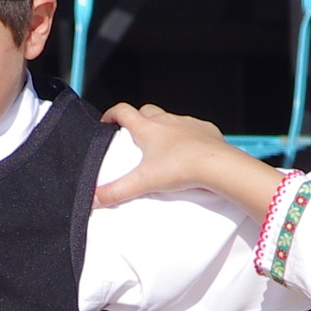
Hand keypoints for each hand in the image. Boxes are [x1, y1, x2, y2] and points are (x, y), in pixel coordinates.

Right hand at [93, 102, 282, 219]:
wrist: (217, 165)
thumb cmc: (181, 169)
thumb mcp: (143, 182)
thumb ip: (116, 191)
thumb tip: (93, 199)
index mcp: (147, 127)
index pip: (122, 111)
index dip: (111, 114)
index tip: (107, 123)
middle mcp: (166, 120)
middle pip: (145, 111)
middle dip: (137, 120)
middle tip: (134, 137)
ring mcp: (187, 123)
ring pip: (170, 119)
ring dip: (163, 128)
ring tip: (161, 147)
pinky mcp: (205, 130)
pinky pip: (193, 128)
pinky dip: (187, 135)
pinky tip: (188, 150)